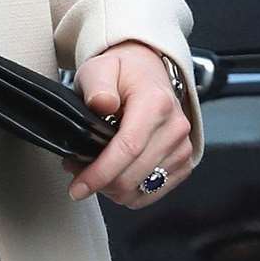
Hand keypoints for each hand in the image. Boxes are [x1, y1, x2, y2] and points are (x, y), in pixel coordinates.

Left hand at [60, 40, 193, 208]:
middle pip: (134, 175)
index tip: (78, 187)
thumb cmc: (122, 71)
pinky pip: (152, 193)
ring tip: (93, 168)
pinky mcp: (183, 163)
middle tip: (75, 169)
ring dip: (113, 188)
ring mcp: (182, 148)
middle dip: (100, 181)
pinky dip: (129, 191)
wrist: (147, 71)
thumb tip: (101, 104)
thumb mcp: (100, 68)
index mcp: (155, 103)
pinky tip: (114, 173)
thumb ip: (97, 85)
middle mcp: (175, 128)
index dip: (101, 172)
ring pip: (141, 190)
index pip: (128, 148)